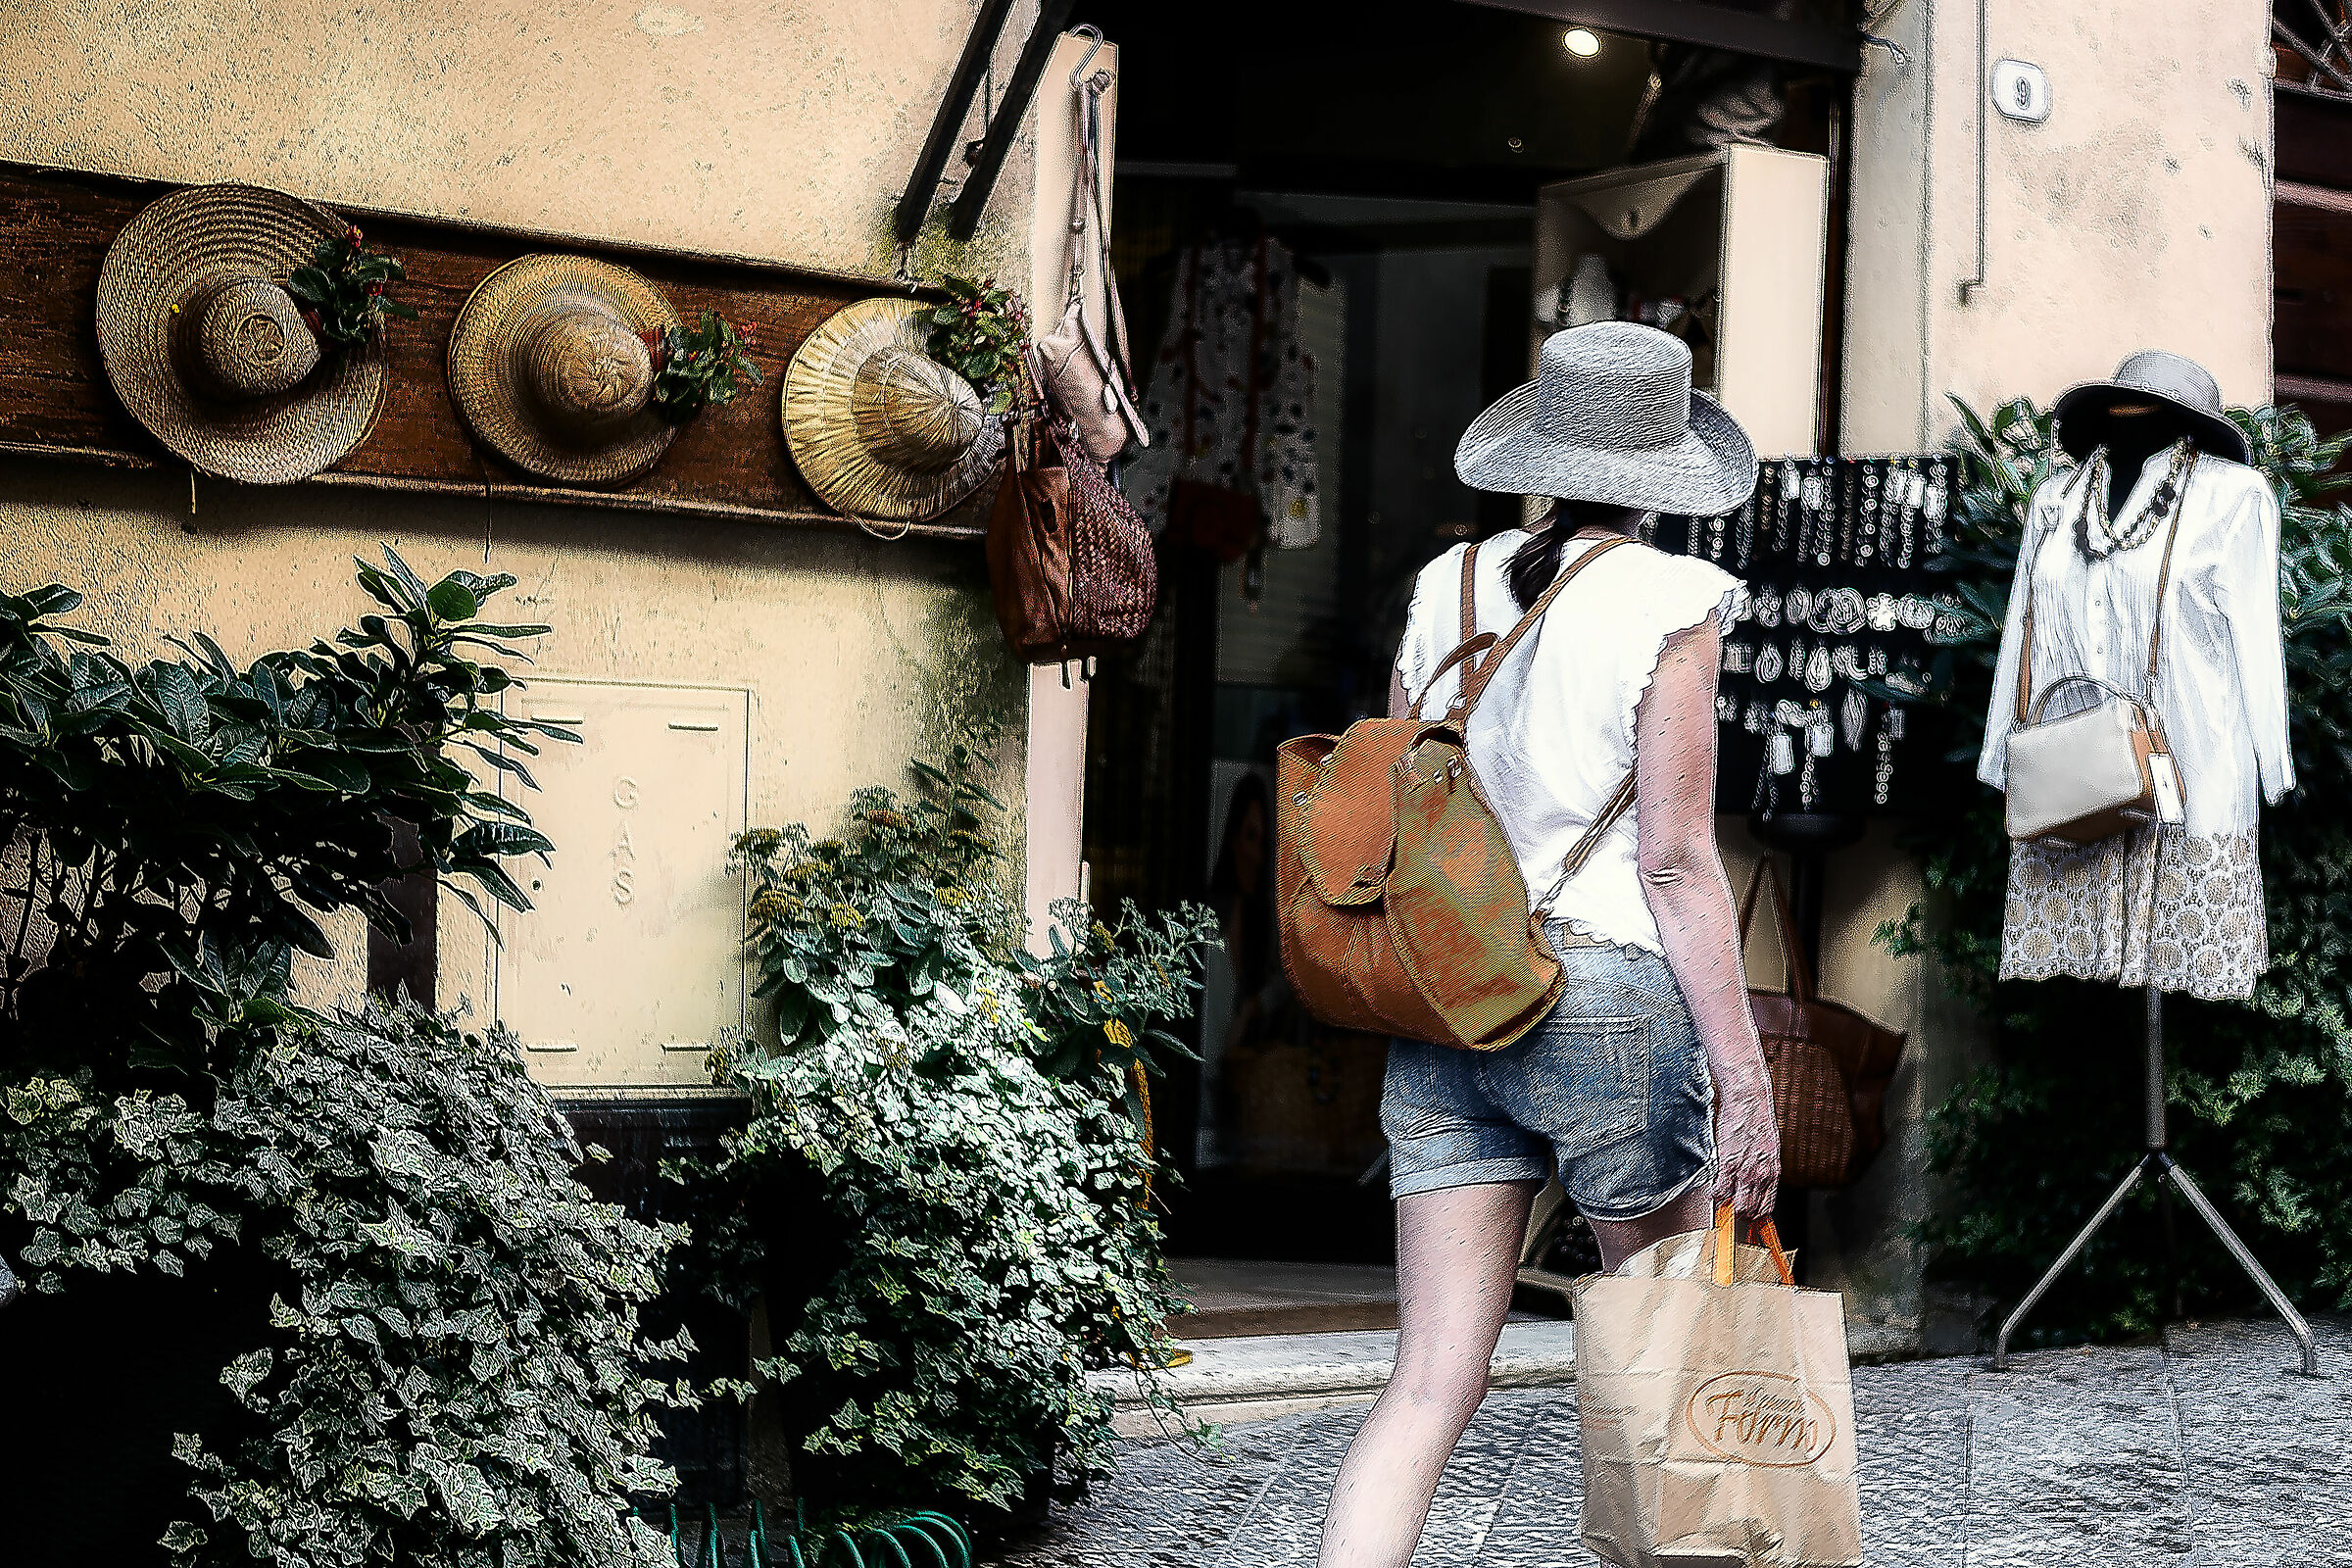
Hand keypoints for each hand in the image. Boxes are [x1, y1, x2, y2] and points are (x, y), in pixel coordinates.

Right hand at [1711, 1055, 1780, 1217]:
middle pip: (1753, 1211)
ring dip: (1728, 1207)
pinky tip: (1712, 1190)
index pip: (1767, 1207)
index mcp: (1773, 1172)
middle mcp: (1763, 1175)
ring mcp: (1746, 1171)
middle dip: (1741, 1215)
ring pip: (1739, 1206)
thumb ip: (1762, 1167)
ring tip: (1721, 1200)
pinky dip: (1715, 1194)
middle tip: (1731, 1210)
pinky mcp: (1729, 1163)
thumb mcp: (1767, 1149)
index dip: (1756, 1216)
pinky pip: (1721, 1190)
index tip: (1748, 1218)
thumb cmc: (1756, 1122)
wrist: (1750, 1102)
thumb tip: (1755, 1181)